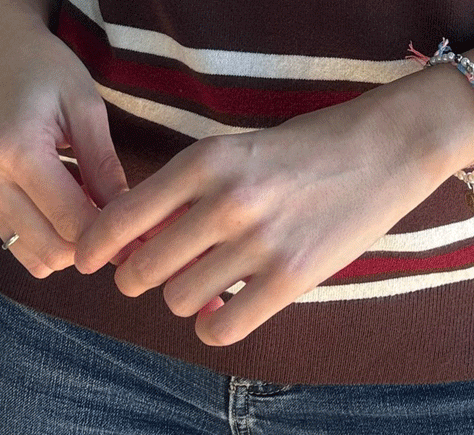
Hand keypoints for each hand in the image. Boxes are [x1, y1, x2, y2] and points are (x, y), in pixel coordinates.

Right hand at [0, 13, 130, 277]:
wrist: (0, 58)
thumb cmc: (48, 71)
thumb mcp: (87, 107)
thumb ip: (105, 166)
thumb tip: (130, 218)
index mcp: (17, 151)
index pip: (72, 222)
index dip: (114, 233)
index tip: (145, 228)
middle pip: (53, 250)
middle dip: (94, 243)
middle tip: (126, 220)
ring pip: (37, 258)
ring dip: (72, 244)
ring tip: (94, 205)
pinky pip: (21, 246)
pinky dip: (50, 238)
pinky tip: (67, 203)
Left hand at [73, 85, 446, 345]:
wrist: (384, 147)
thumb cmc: (306, 145)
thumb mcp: (239, 149)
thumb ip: (189, 190)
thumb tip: (137, 243)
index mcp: (206, 159)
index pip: (122, 218)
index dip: (95, 246)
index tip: (90, 260)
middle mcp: (225, 200)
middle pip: (142, 269)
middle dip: (141, 276)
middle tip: (162, 271)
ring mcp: (258, 242)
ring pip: (177, 300)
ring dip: (184, 297)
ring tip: (209, 280)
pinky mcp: (291, 277)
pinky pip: (221, 327)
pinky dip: (214, 324)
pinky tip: (228, 305)